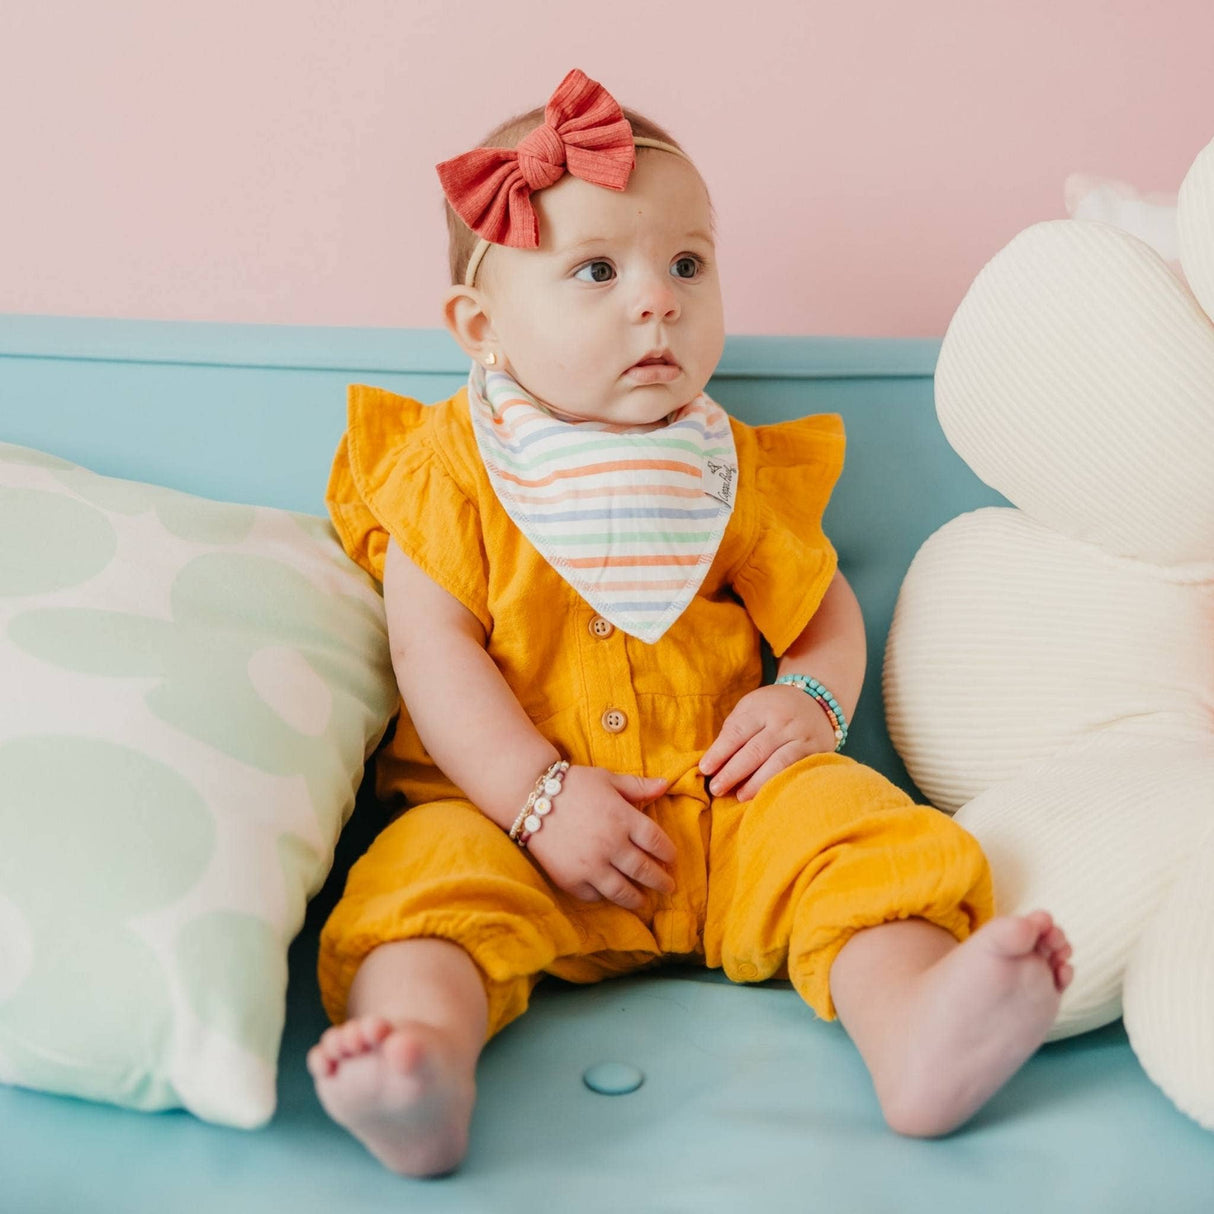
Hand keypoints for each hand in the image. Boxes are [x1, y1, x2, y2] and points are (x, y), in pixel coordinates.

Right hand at [524, 767, 675, 909]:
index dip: (668, 853)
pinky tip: (612, 895)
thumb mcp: (607, 779)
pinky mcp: (571, 880)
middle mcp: (611, 845)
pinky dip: (606, 897)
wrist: (529, 797)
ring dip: (638, 898)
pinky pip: (596, 896)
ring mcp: (591, 866)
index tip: (671, 858)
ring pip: (624, 891)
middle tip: (668, 886)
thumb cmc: (572, 785)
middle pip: (645, 870)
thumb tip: (666, 784)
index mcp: (623, 818)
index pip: (657, 842)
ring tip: (643, 900)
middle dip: (661, 881)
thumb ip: (637, 786)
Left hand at [699, 683, 835, 801]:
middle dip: (733, 772)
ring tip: (739, 796)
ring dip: (756, 782)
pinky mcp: (816, 750)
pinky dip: (779, 781)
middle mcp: (781, 721)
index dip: (719, 752)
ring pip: (777, 762)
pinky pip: (795, 768)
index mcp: (760, 707)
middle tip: (716, 789)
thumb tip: (714, 762)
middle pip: (755, 750)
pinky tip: (767, 792)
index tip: (705, 769)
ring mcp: (800, 735)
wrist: (816, 697)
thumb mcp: (751, 707)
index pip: (736, 732)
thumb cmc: (772, 707)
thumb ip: (734, 730)